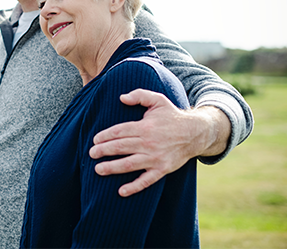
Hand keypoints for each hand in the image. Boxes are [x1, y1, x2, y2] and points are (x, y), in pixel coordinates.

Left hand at [89, 89, 229, 196]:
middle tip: (91, 154)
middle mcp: (148, 143)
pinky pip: (146, 180)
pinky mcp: (162, 169)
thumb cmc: (172, 116)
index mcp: (145, 127)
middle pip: (120, 147)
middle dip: (103, 151)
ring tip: (98, 170)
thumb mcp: (158, 100)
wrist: (195, 133)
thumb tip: (121, 97)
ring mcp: (155, 158)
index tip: (95, 140)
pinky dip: (134, 187)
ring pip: (129, 164)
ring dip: (112, 168)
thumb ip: (139, 95)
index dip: (105, 136)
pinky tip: (121, 191)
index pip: (119, 131)